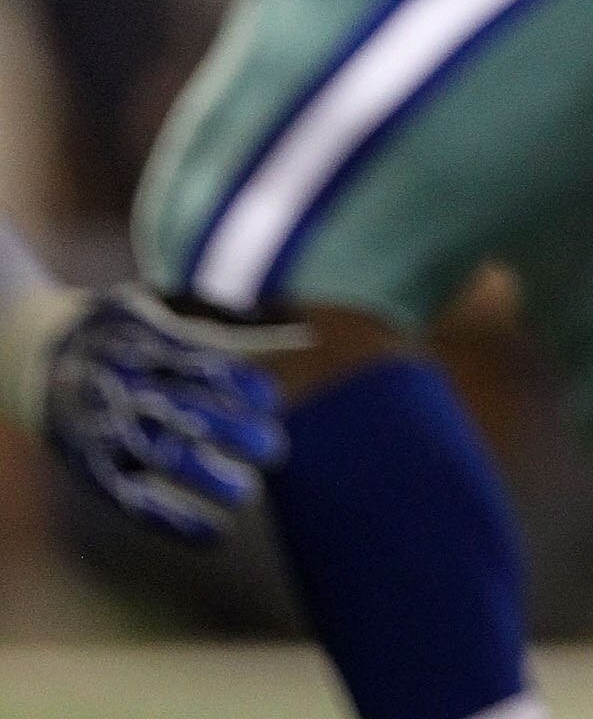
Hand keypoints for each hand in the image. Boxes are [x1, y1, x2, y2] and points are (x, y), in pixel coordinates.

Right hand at [39, 287, 291, 545]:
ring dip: (208, 479)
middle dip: (233, 433)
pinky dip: (176, 522)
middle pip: (185, 413)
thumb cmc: (120, 338)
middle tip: (275, 449)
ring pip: (162, 459)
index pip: (199, 365)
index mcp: (145, 347)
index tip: (272, 401)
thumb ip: (214, 333)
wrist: (39, 363)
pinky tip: (216, 534)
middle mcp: (127, 389)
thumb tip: (295, 339)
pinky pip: (135, 502)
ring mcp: (109, 432)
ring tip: (249, 492)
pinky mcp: (95, 472)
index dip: (238, 384)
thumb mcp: (153, 315)